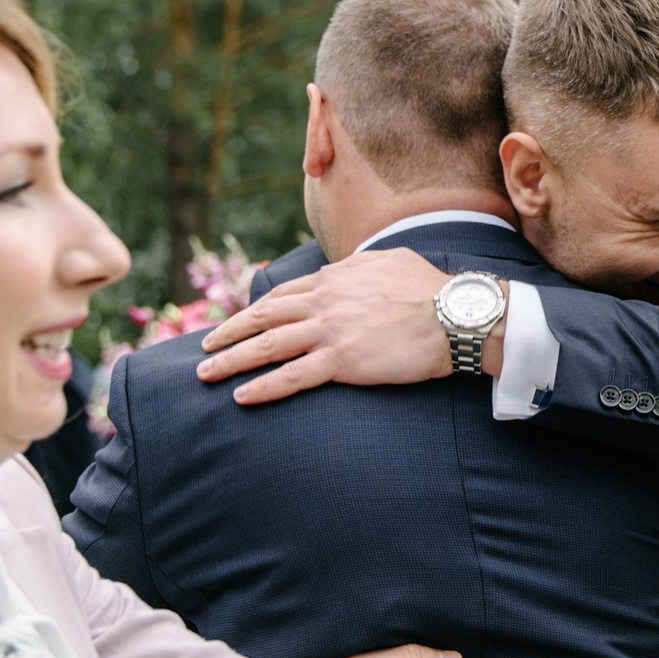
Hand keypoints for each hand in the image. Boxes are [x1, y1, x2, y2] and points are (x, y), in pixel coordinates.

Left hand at [197, 247, 494, 403]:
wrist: (455, 314)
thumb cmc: (432, 288)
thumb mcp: (390, 261)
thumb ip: (360, 267)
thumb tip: (348, 269)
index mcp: (335, 277)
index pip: (284, 296)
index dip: (256, 310)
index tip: (238, 321)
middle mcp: (325, 301)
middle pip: (264, 317)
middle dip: (229, 332)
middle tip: (203, 345)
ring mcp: (330, 331)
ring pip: (268, 346)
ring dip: (231, 360)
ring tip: (205, 373)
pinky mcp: (342, 361)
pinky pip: (292, 377)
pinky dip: (263, 387)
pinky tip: (241, 396)